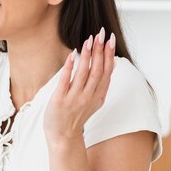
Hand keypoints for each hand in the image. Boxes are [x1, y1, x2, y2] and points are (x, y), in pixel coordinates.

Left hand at [43, 26, 115, 144]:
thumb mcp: (92, 101)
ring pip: (84, 73)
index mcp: (98, 96)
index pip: (107, 72)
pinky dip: (70, 67)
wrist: (62, 137)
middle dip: (100, 50)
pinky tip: (72, 55)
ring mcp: (75, 99)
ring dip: (87, 55)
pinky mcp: (60, 100)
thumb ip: (98, 85)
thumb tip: (107, 63)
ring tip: (88, 40)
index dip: (109, 54)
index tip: (109, 39)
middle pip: (98, 70)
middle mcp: (89, 97)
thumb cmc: (75, 116)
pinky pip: (66, 81)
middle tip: (100, 33)